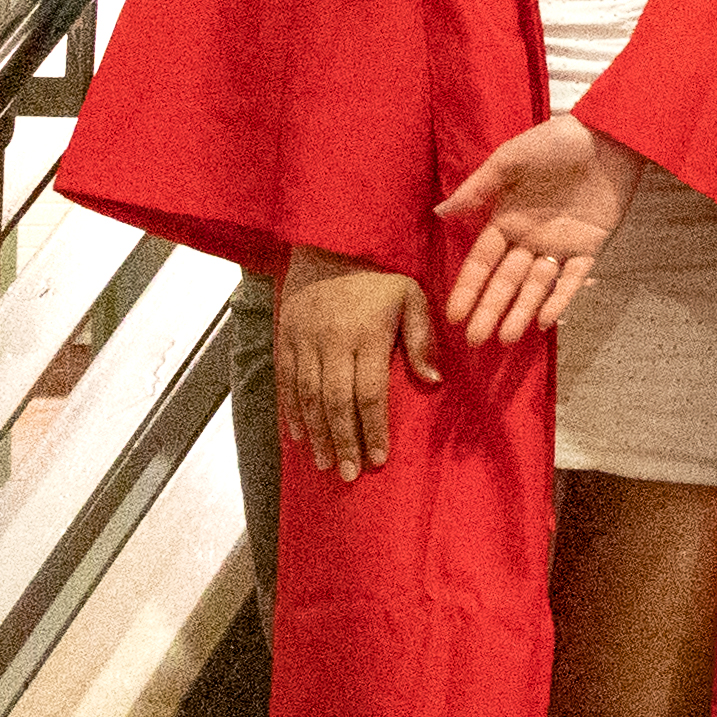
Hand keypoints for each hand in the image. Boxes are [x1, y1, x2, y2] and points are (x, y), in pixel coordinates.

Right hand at [276, 253, 440, 478]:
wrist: (330, 242)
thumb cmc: (380, 273)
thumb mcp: (412, 296)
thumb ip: (421, 339)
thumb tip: (433, 381)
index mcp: (367, 335)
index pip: (369, 393)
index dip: (373, 428)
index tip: (378, 459)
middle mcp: (331, 342)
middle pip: (335, 402)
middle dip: (343, 441)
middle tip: (348, 475)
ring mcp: (303, 342)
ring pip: (307, 398)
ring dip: (317, 434)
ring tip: (326, 463)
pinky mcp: (284, 338)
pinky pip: (285, 382)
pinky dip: (291, 413)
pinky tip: (300, 437)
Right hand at [435, 115, 630, 341]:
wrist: (609, 134)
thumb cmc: (556, 141)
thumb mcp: (511, 159)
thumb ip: (479, 187)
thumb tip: (440, 212)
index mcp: (506, 218)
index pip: (482, 262)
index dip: (468, 288)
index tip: (453, 316)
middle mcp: (530, 237)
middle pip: (506, 281)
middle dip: (491, 310)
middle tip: (477, 341)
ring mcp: (561, 243)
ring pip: (537, 285)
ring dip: (522, 310)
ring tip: (507, 339)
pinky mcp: (592, 245)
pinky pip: (574, 277)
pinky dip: (561, 297)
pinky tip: (544, 320)